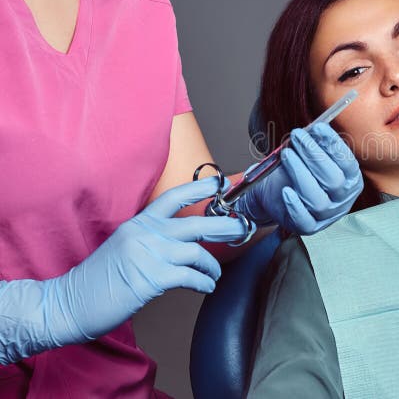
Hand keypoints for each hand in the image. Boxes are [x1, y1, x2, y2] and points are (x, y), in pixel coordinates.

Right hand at [0, 178, 245, 363]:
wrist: (69, 303)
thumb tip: (182, 242)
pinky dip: (203, 282)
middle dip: (223, 226)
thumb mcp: (124, 247)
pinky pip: (189, 276)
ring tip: (215, 274)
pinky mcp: (151, 278)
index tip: (220, 182)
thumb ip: (151, 239)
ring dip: (212, 265)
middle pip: (195, 223)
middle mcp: (145, 234)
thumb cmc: (98, 279)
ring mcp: (148, 255)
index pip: (173, 197)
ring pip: (196, 252)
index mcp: (139, 223)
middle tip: (242, 228)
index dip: (199, 188)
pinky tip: (206, 287)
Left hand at [236, 123, 362, 234]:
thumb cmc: (297, 171)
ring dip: (300, 173)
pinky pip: (304, 219)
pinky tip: (285, 190)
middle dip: (314, 155)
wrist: (275, 193)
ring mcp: (326, 216)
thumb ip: (316, 144)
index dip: (334, 145)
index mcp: (351, 181)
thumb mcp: (309, 155)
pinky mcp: (308, 227)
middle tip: (297, 136)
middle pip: (333, 180)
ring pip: (318, 200)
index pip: (347, 163)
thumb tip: (316, 128)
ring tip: (286, 154)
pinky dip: (295, 204)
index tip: (318, 128)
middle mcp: (342, 200)